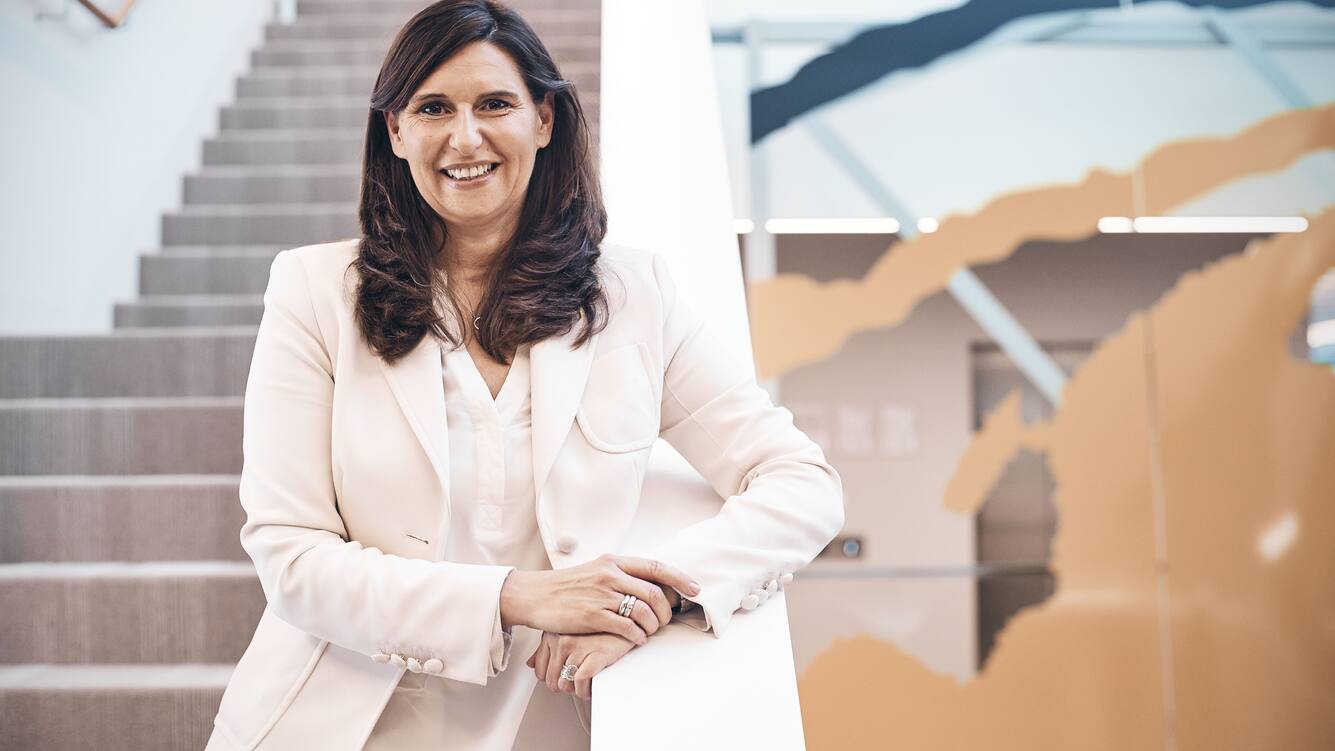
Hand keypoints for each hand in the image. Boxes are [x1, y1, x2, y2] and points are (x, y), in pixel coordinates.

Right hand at [500, 554, 698, 643]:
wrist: (535, 595)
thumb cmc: (567, 586)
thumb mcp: (596, 570)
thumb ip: (621, 575)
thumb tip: (650, 584)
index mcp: (614, 561)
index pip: (656, 566)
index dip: (680, 578)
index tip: (695, 589)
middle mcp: (611, 575)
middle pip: (655, 593)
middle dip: (667, 611)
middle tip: (666, 621)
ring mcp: (602, 595)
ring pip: (644, 612)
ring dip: (653, 626)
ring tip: (649, 632)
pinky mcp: (593, 615)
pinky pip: (627, 628)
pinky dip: (638, 637)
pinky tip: (636, 640)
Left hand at [526, 631, 637, 699]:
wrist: (627, 621)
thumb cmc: (597, 629)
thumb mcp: (567, 633)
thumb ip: (546, 648)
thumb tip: (530, 664)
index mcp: (552, 633)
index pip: (539, 670)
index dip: (553, 679)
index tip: (566, 677)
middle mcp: (561, 638)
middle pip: (551, 681)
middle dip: (565, 687)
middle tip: (578, 682)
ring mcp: (577, 646)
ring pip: (564, 685)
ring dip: (576, 690)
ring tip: (587, 683)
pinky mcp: (594, 654)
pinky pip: (580, 683)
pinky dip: (585, 691)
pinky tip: (591, 686)